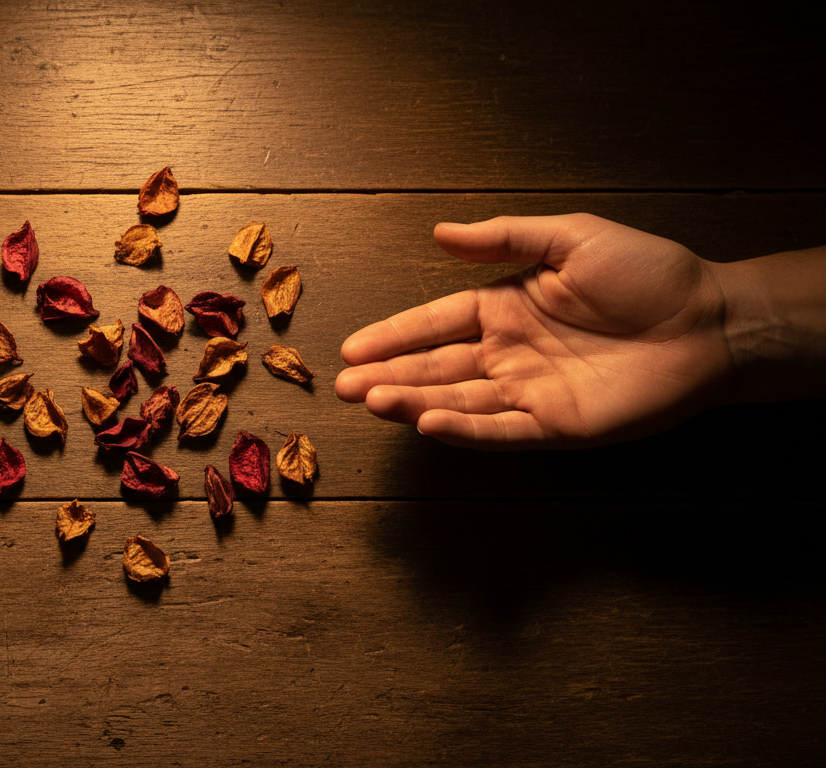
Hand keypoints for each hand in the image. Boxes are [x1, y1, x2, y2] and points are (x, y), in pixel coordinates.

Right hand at [334, 214, 733, 449]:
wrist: (711, 321)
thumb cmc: (648, 275)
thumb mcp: (570, 239)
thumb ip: (504, 239)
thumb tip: (438, 233)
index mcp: (506, 308)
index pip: (435, 324)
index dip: (393, 335)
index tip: (351, 348)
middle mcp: (509, 354)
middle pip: (435, 368)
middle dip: (388, 377)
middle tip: (345, 388)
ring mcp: (530, 393)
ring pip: (458, 402)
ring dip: (413, 403)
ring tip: (373, 402)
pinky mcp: (556, 426)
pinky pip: (501, 430)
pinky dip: (464, 430)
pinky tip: (429, 422)